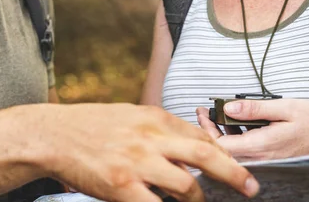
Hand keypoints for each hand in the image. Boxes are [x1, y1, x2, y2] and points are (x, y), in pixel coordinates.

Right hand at [34, 103, 258, 201]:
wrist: (57, 134)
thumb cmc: (94, 125)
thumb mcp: (133, 115)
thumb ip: (161, 128)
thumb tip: (190, 143)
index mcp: (155, 117)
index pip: (200, 135)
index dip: (224, 153)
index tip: (238, 165)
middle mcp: (151, 137)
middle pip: (204, 155)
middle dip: (233, 173)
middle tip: (251, 187)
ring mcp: (137, 163)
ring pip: (185, 185)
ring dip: (198, 200)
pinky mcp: (122, 186)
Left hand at [196, 99, 308, 161]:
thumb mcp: (285, 108)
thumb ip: (255, 109)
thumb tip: (229, 107)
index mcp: (261, 145)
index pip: (222, 145)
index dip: (207, 130)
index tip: (202, 113)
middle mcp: (261, 157)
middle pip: (224, 150)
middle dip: (210, 131)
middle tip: (204, 112)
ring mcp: (266, 160)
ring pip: (234, 152)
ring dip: (222, 134)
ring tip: (216, 114)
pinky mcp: (271, 158)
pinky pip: (247, 152)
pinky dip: (236, 138)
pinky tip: (236, 123)